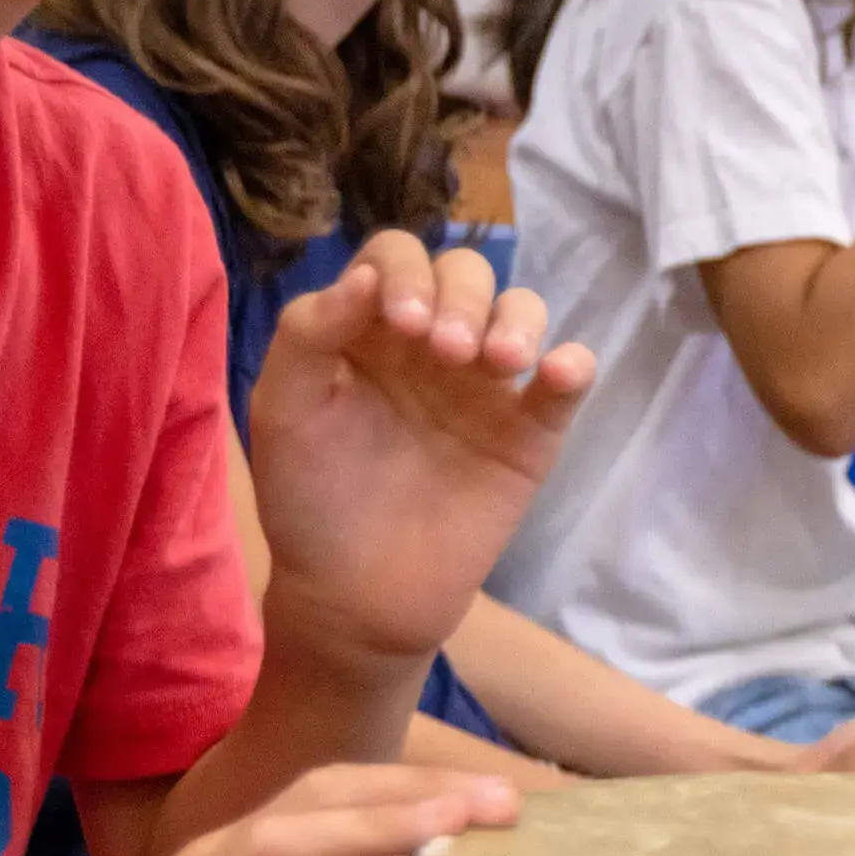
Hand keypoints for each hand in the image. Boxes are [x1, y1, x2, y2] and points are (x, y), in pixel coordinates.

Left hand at [249, 232, 595, 664]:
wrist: (353, 598)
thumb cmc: (308, 499)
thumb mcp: (283, 411)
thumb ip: (309, 335)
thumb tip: (364, 276)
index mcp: (371, 326)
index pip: (397, 257)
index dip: (403, 272)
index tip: (399, 323)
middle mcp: (432, 342)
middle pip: (467, 272)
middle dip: (461, 296)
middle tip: (444, 352)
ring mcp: (485, 386)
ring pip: (521, 310)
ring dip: (515, 319)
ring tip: (498, 361)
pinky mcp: (528, 433)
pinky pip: (564, 383)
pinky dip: (571, 366)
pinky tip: (557, 371)